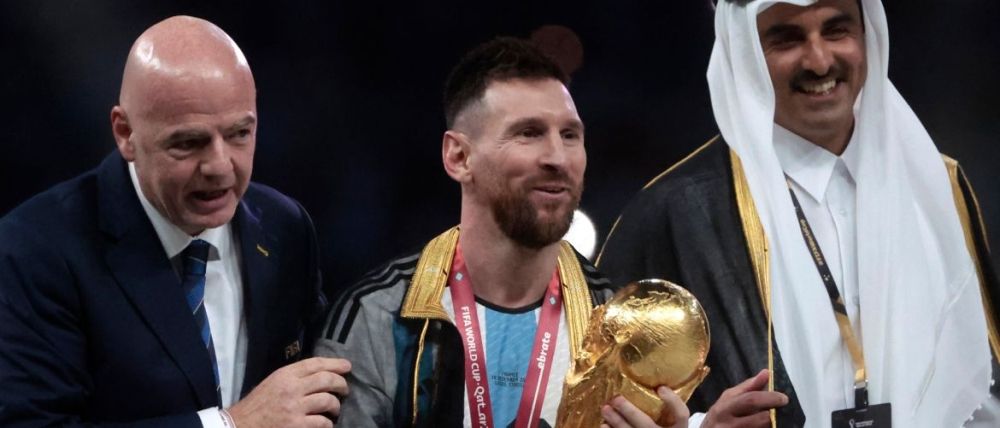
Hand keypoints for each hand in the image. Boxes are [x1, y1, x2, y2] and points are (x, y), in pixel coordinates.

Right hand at [227, 357, 350, 427]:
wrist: (240, 426)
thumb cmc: (257, 406)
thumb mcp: (272, 383)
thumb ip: (292, 377)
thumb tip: (318, 374)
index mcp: (284, 375)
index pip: (314, 364)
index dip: (334, 363)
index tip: (347, 366)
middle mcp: (291, 389)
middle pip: (326, 380)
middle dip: (341, 383)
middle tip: (345, 389)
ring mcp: (295, 408)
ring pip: (328, 401)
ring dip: (336, 405)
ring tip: (335, 409)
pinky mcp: (297, 426)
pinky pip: (323, 422)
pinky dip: (328, 423)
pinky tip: (326, 424)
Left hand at [600, 387, 689, 427]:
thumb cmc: (668, 426)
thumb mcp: (673, 418)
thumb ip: (669, 406)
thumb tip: (658, 381)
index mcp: (679, 427)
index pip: (681, 415)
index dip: (672, 402)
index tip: (661, 388)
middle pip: (646, 425)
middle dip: (630, 412)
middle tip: (616, 398)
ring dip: (617, 422)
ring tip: (605, 409)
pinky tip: (603, 424)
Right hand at [702, 369, 787, 427]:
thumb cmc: (719, 415)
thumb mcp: (728, 399)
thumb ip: (748, 387)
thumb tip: (766, 373)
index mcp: (723, 408)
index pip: (751, 400)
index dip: (770, 398)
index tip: (783, 398)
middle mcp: (726, 424)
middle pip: (760, 419)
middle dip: (773, 414)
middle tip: (781, 410)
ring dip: (771, 424)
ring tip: (771, 419)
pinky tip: (764, 426)